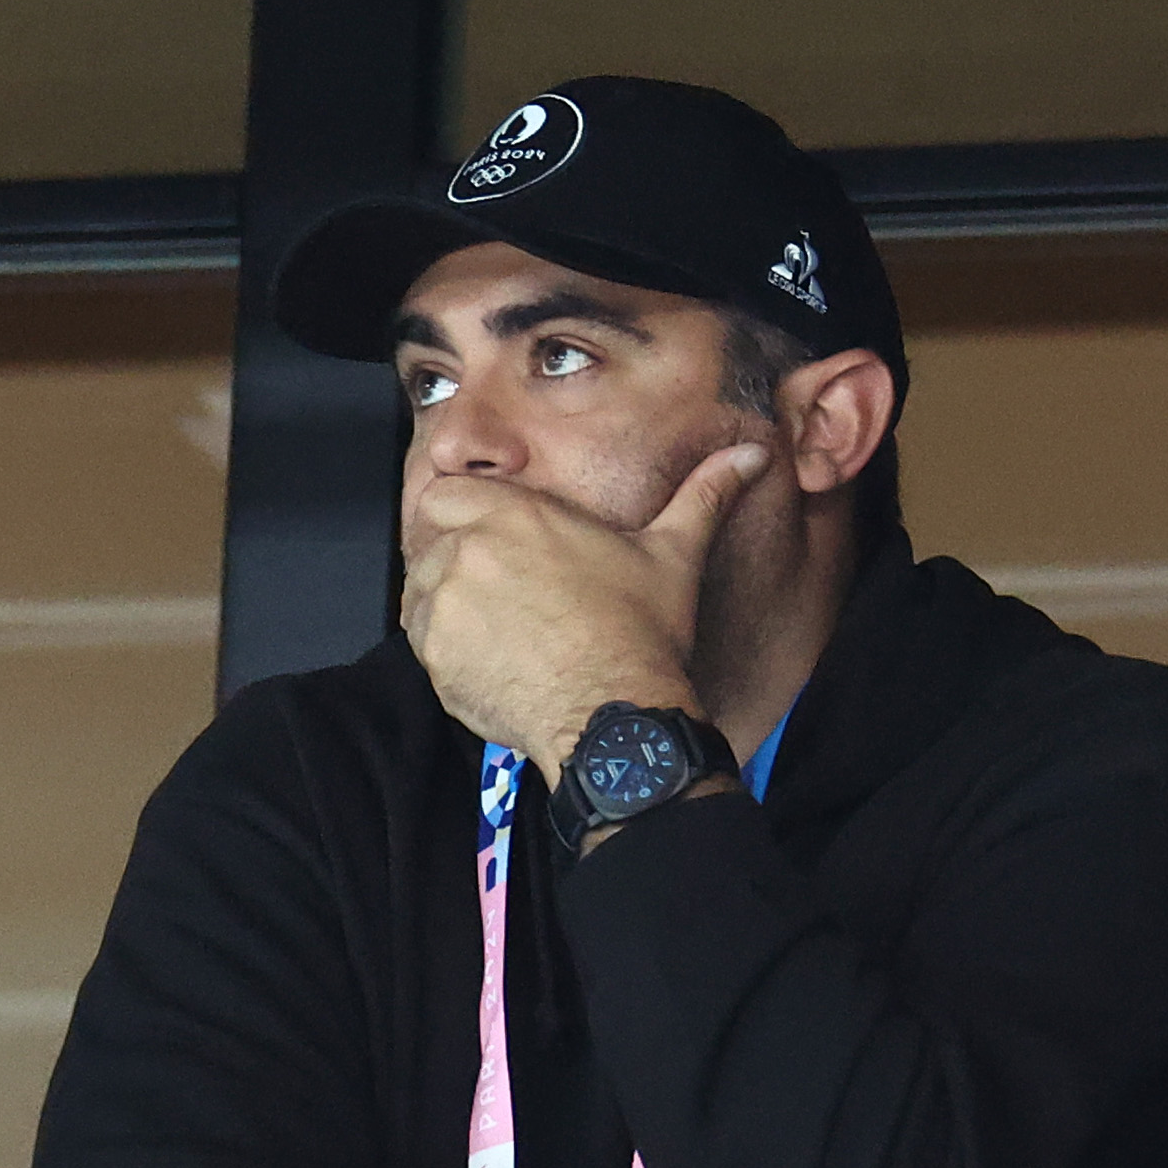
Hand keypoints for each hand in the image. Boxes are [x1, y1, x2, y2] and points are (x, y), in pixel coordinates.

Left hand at [399, 443, 766, 769]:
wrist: (613, 714)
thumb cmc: (641, 636)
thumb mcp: (673, 554)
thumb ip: (703, 495)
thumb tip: (750, 452)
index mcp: (515, 515)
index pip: (445, 492)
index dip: (457, 512)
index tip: (479, 535)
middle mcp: (469, 552)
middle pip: (428, 540)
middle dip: (450, 558)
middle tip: (489, 589)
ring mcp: (445, 605)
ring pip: (418, 590)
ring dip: (443, 602)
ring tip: (492, 626)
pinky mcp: (434, 656)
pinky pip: (420, 640)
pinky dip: (442, 646)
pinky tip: (487, 658)